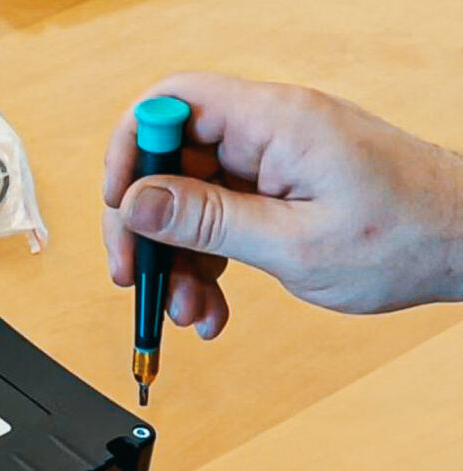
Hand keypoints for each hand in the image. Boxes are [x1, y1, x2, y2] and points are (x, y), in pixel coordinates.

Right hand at [103, 72, 462, 335]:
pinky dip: (210, 263)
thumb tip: (135, 201)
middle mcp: (271, 130)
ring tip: (191, 310)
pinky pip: (222, 217)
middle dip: (149, 225)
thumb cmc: (408, 237)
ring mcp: (276, 159)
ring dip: (180, 259)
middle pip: (171, 159)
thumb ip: (206, 221)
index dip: (131, 149)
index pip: (172, 102)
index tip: (120, 206)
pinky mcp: (281, 187)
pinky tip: (214, 304)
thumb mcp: (293, 242)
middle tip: (139, 277)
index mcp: (275, 122)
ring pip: (192, 198)